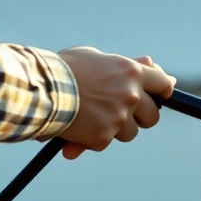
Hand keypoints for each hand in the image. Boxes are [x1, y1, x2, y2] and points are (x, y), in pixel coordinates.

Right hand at [55, 47, 176, 159]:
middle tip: (121, 113)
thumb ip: (124, 64)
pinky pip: (105, 143)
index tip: (157, 97)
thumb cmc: (63, 69)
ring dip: (115, 129)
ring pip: (130, 133)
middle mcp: (130, 95)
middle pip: (152, 116)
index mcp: (131, 73)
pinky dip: (92, 140)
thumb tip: (151, 63)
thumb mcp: (95, 58)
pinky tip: (75, 130)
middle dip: (139, 117)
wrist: (37, 88)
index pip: (163, 84)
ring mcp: (119, 118)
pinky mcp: (103, 137)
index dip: (162, 92)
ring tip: (90, 118)